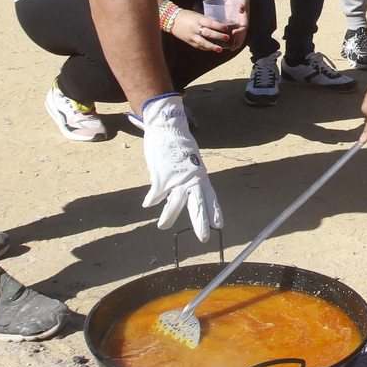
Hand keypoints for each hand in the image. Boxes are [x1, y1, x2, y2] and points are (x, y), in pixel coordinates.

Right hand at [140, 94, 222, 241]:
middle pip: (198, 204)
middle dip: (200, 222)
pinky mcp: (161, 178)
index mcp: (200, 174)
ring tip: (163, 227)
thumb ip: (187, 177)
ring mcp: (176, 179)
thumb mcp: (188, 160)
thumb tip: (178, 191)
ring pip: (175, 205)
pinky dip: (151, 200)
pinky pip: (156, 196)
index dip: (214, 211)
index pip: (210, 196)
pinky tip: (147, 204)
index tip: (219, 225)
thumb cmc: (177, 144)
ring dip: (168, 217)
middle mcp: (191, 179)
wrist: (167, 127)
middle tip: (204, 238)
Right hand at [169, 10, 234, 52]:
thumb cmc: (186, 15)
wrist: (171, 20)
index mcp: (197, 19)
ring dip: (212, 47)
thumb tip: (218, 24)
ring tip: (220, 49)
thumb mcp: (197, 15)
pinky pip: (198, 46)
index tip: (226, 28)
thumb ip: (206, 20)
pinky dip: (206, 48)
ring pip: (203, 43)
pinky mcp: (188, 42)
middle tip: (227, 38)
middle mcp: (194, 28)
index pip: (210, 23)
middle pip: (208, 33)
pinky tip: (212, 49)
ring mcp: (191, 36)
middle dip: (218, 36)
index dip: (218, 26)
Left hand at [223, 0, 247, 50]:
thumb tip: (242, 8)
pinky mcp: (231, 22)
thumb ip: (242, 3)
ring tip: (227, 48)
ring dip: (233, 42)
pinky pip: (231, 31)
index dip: (240, 32)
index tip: (233, 33)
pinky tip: (222, 41)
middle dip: (237, 42)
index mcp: (244, 18)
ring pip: (236, 35)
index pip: (244, 27)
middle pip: (241, 35)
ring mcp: (237, 23)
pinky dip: (228, 37)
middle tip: (231, 49)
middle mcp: (241, 22)